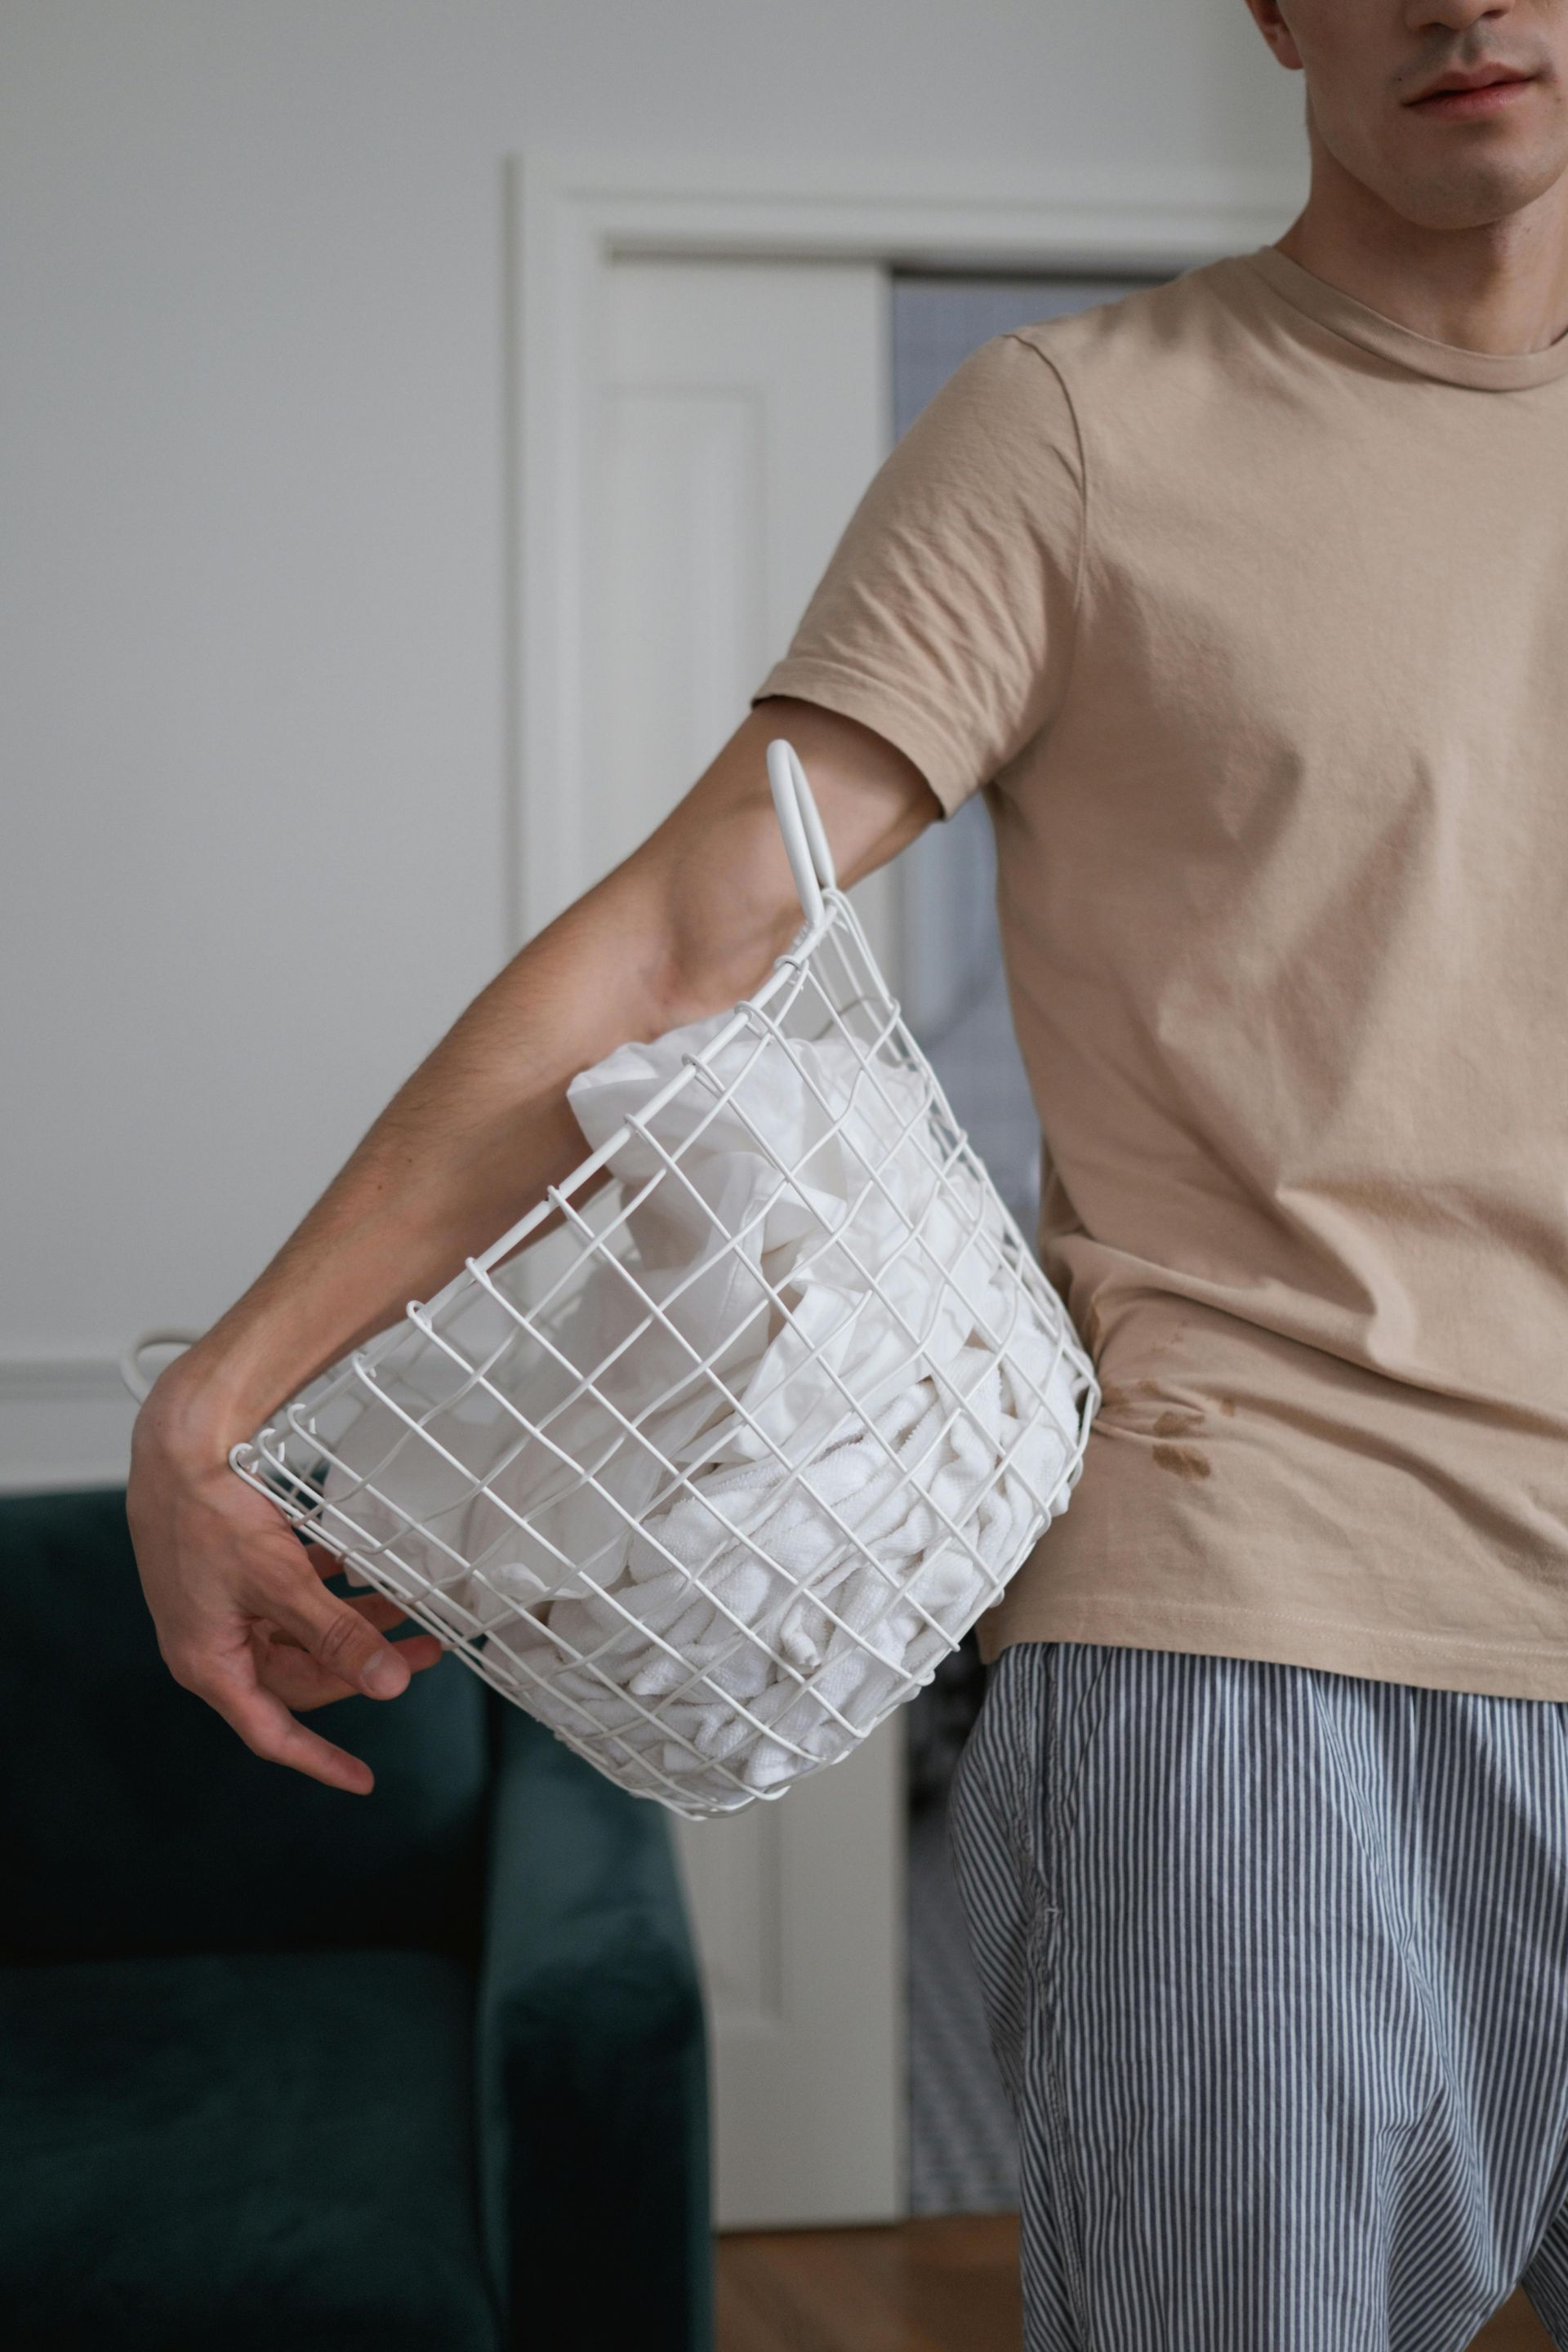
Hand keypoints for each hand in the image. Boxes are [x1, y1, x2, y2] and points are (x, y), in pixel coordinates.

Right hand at [126, 1366, 443, 1794]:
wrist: (177, 1445)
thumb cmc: (207, 1515)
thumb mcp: (281, 1583)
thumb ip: (336, 1636)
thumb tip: (388, 1684)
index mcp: (211, 1664)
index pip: (272, 1732)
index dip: (321, 1760)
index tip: (364, 1780)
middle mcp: (215, 1644)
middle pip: (300, 1676)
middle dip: (363, 1666)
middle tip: (424, 1649)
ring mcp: (225, 1608)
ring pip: (302, 1633)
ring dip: (354, 1622)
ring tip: (408, 1606)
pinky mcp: (234, 1574)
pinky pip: (292, 1596)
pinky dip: (329, 1588)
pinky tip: (363, 1570)